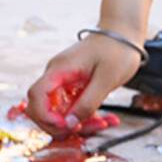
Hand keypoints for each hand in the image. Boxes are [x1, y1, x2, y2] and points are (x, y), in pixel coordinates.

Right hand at [25, 33, 141, 137]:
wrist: (124, 33)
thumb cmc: (117, 50)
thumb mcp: (106, 79)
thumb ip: (88, 102)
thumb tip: (70, 124)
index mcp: (60, 69)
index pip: (36, 95)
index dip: (45, 116)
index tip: (66, 125)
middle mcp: (57, 75)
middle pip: (43, 108)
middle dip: (61, 124)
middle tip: (86, 128)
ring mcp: (64, 81)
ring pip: (59, 112)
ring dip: (78, 123)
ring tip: (104, 123)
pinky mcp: (73, 87)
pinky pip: (72, 108)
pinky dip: (86, 116)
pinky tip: (105, 119)